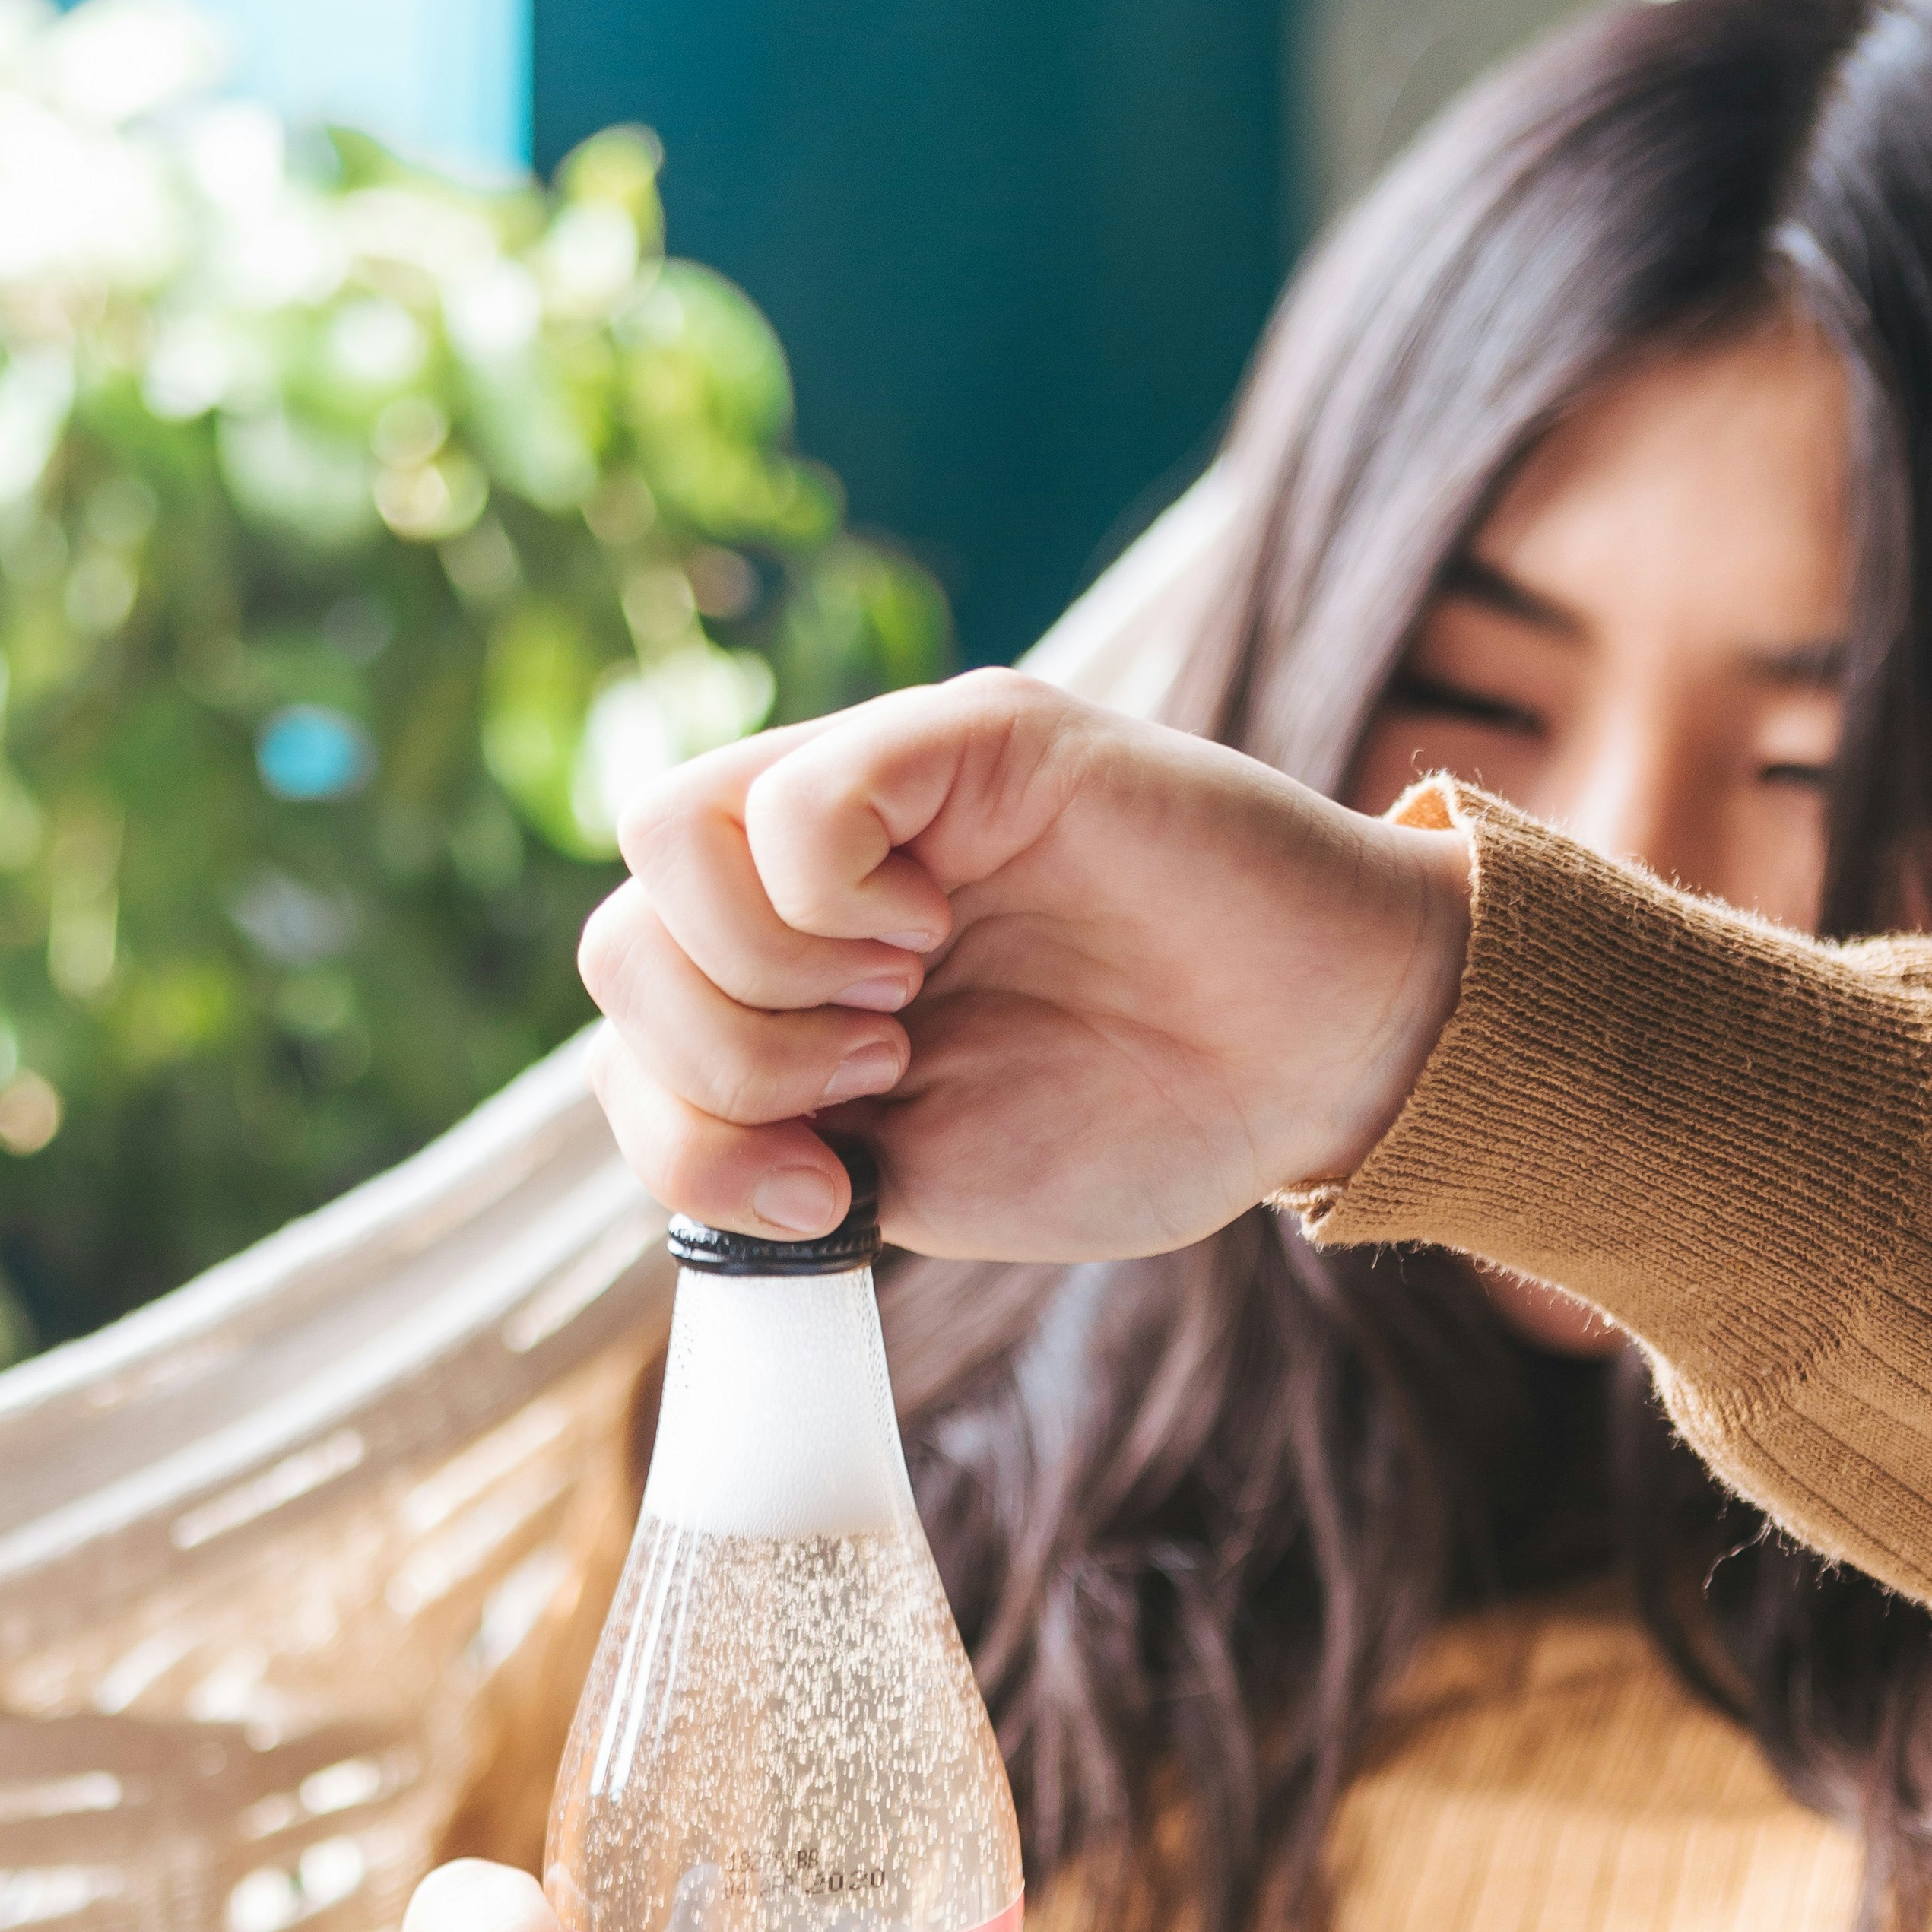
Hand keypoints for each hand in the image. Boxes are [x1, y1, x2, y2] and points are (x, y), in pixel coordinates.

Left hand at [578, 669, 1472, 1261]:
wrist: (1315, 1068)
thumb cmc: (1142, 1119)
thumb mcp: (918, 1180)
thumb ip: (780, 1152)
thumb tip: (680, 1143)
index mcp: (793, 975)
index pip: (627, 1021)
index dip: (681, 1134)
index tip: (827, 1196)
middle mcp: (816, 871)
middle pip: (616, 937)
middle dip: (722, 1063)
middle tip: (874, 1082)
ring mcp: (885, 789)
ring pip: (662, 840)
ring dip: (764, 976)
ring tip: (901, 1008)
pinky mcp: (969, 735)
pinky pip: (796, 791)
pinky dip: (830, 897)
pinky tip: (930, 934)